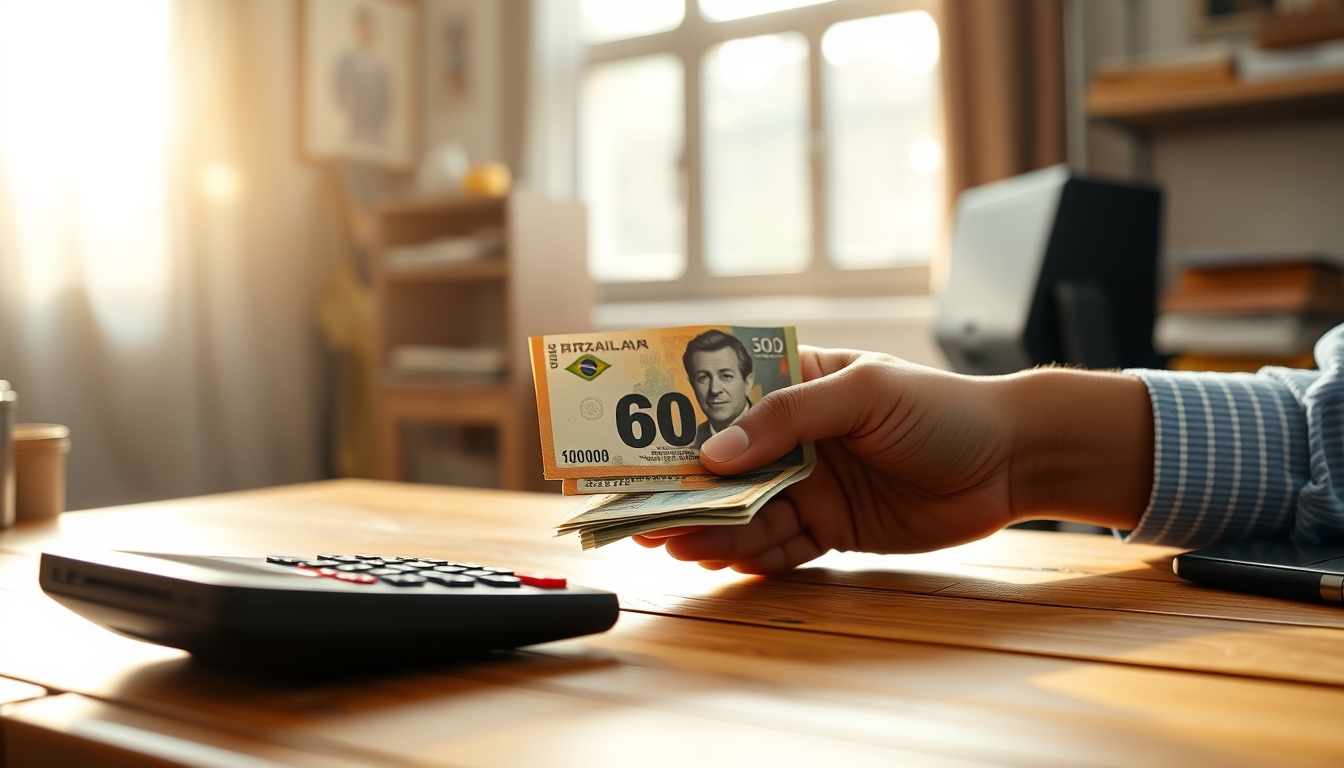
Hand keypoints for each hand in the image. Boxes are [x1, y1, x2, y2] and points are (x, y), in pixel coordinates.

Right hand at [635, 347, 1152, 573]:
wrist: (1012, 463)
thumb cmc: (944, 408)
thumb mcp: (865, 392)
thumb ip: (788, 418)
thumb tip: (714, 454)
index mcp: (797, 385)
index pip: (721, 400)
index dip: (673, 420)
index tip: (630, 444)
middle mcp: (796, 437)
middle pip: (721, 464)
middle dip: (678, 487)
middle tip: (635, 510)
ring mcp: (811, 485)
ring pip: (742, 511)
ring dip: (704, 528)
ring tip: (666, 543)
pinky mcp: (831, 529)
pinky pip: (777, 546)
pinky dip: (745, 556)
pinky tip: (713, 561)